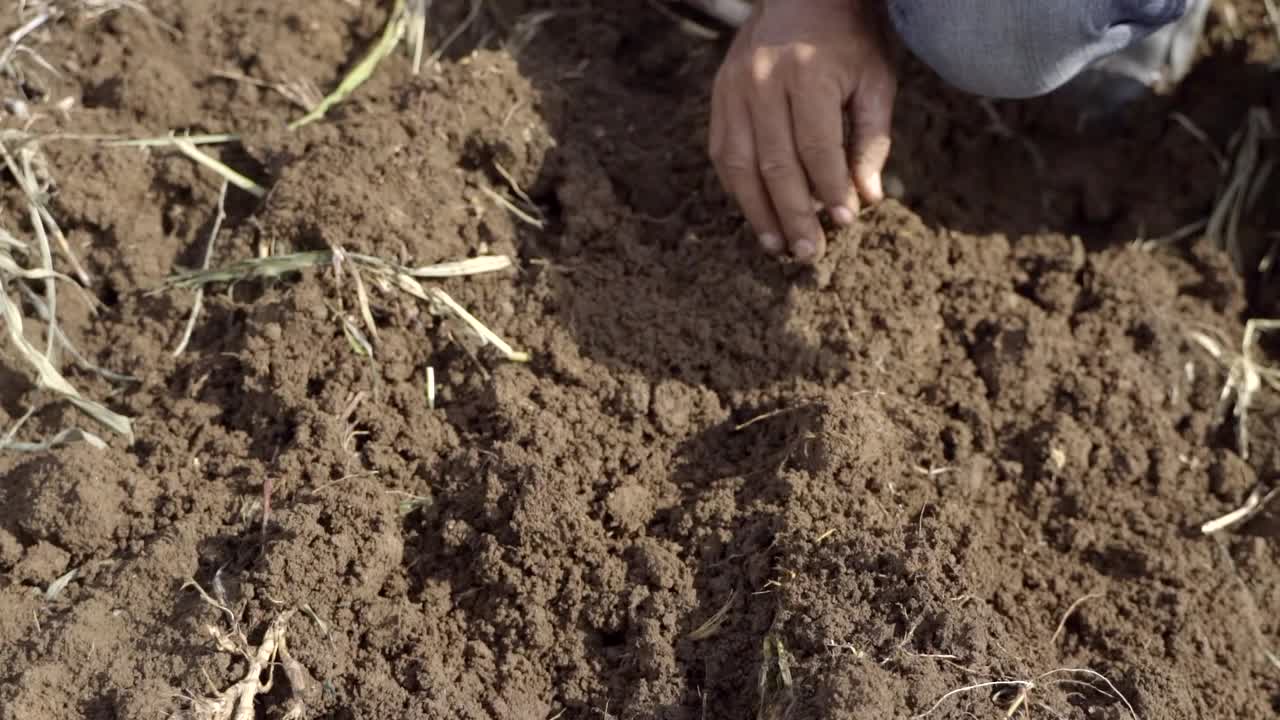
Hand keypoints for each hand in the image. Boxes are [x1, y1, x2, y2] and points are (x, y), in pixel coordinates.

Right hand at [709, 0, 896, 261]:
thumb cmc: (848, 41)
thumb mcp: (875, 79)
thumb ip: (871, 138)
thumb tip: (867, 197)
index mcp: (807, 73)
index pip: (816, 147)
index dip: (829, 190)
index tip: (843, 222)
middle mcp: (763, 81)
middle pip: (775, 163)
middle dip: (793, 214)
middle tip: (809, 252)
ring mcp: (734, 89)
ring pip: (740, 164)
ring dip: (758, 212)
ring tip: (777, 246)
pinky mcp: (719, 97)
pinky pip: (723, 153)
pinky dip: (738, 189)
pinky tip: (757, 215)